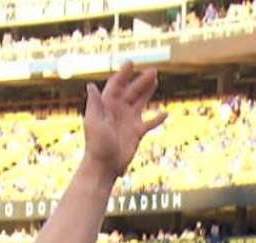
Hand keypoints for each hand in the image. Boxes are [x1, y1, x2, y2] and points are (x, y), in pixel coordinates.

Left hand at [82, 62, 166, 179]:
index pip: (116, 86)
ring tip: (156, 80)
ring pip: (140, 102)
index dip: (123, 74)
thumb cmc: (97, 145)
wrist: (104, 166)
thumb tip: (91, 85)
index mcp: (107, 106)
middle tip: (153, 71)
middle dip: (141, 81)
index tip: (131, 63)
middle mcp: (118, 111)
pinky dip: (157, 119)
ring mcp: (128, 121)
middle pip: (131, 91)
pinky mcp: (136, 133)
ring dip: (148, 92)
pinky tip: (165, 113)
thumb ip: (95, 104)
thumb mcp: (94, 122)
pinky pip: (149, 123)